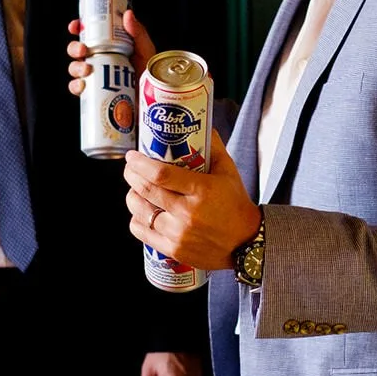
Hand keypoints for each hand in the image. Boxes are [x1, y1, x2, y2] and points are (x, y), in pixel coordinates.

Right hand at [67, 9, 156, 95]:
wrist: (152, 103)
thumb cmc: (150, 75)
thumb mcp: (146, 51)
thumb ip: (138, 33)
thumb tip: (127, 14)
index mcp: (108, 47)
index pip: (89, 34)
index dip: (78, 28)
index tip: (75, 26)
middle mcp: (99, 61)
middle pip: (77, 50)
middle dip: (74, 48)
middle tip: (82, 50)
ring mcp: (95, 77)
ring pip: (75, 68)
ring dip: (75, 67)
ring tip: (86, 70)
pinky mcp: (94, 95)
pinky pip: (78, 89)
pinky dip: (76, 87)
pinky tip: (83, 86)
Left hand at [125, 129, 261, 271]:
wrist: (246, 242)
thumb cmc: (235, 204)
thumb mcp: (228, 172)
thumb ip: (213, 148)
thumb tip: (201, 126)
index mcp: (201, 190)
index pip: (161, 174)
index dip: (140, 163)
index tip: (132, 156)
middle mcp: (187, 213)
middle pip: (146, 190)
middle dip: (132, 176)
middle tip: (131, 168)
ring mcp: (179, 233)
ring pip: (140, 211)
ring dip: (133, 197)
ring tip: (136, 190)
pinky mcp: (174, 249)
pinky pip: (142, 232)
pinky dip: (136, 219)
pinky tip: (142, 212)